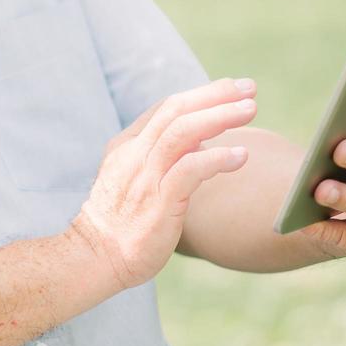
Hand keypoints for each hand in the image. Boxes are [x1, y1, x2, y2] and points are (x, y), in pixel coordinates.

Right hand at [70, 78, 257, 292]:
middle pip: (175, 110)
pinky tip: (241, 155)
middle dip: (215, 95)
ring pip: (183, 131)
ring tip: (250, 108)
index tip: (232, 89)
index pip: (165, 108)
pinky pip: (191, 170)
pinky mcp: (159, 202)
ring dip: (220, 116)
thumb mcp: (134, 180)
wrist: (94, 257)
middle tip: (249, 88)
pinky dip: (217, 158)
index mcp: (127, 146)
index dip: (201, 95)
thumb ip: (162, 158)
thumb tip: (200, 141)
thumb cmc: (120, 224)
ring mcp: (145, 176)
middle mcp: (134, 153)